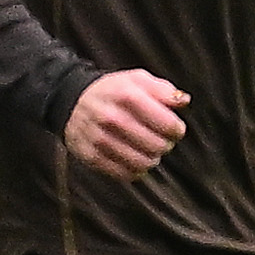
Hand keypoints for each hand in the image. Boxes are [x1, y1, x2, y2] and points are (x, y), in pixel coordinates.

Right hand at [64, 68, 189, 179]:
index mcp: (126, 95)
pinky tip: (135, 160)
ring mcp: (98, 139)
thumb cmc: (111, 91)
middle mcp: (110, 117)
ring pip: (141, 162)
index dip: (177, 130)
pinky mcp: (90, 156)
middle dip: (165, 145)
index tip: (175, 130)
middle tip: (162, 141)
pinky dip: (135, 171)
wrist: (71, 100)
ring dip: (151, 159)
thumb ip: (163, 89)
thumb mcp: (137, 80)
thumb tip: (183, 101)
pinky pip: (123, 174)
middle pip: (156, 145)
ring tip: (149, 151)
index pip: (166, 123)